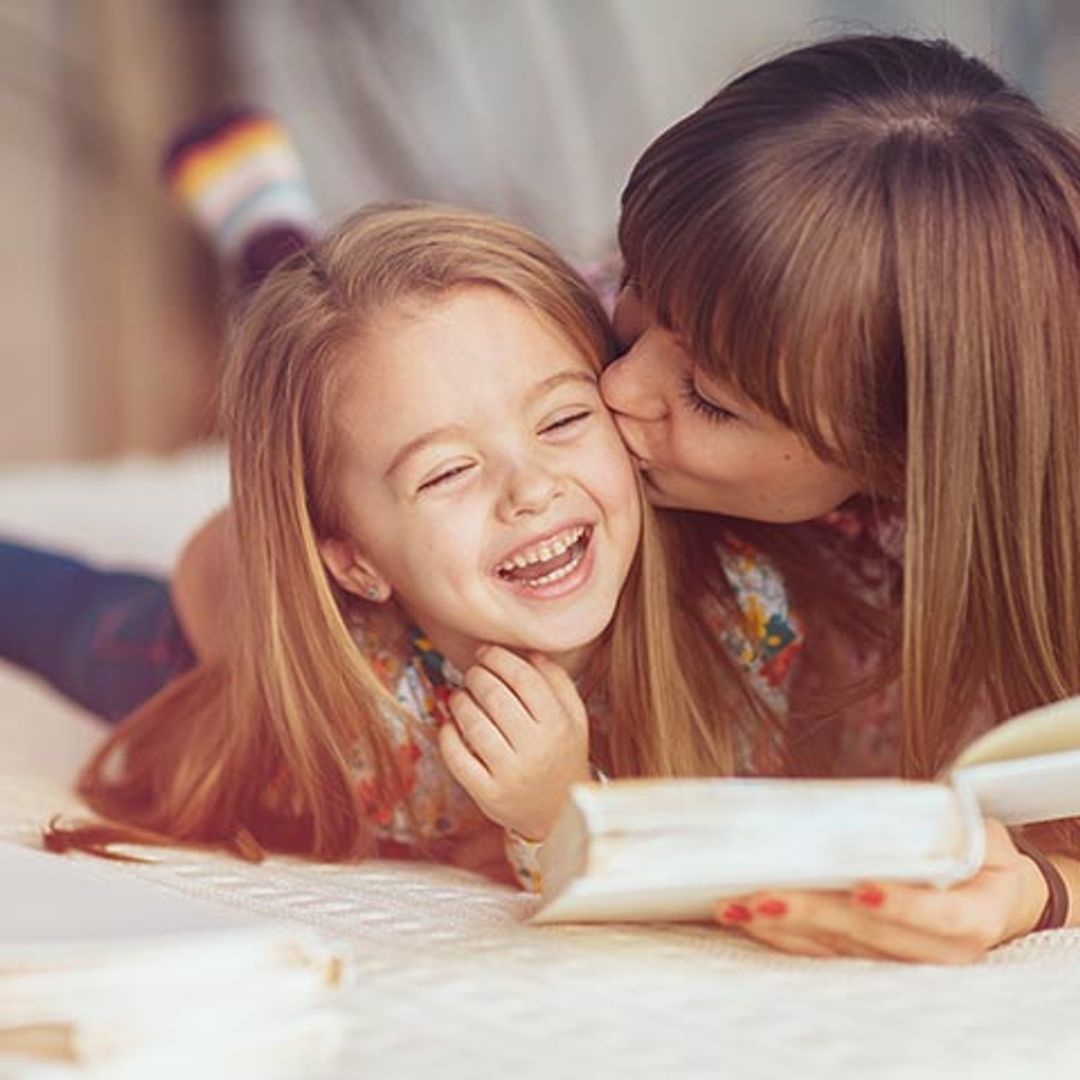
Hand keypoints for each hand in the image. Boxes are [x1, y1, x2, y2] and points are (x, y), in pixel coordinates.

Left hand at [437, 645, 589, 840]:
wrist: (559, 814)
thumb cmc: (563, 755)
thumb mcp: (574, 718)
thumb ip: (557, 680)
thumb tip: (527, 651)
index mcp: (559, 725)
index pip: (524, 678)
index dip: (499, 658)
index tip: (486, 653)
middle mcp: (536, 749)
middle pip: (495, 696)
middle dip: (477, 675)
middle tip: (473, 673)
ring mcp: (510, 774)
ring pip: (472, 723)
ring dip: (459, 700)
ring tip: (460, 695)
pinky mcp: (487, 795)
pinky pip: (456, 757)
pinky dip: (447, 734)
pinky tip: (451, 724)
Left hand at [713, 818, 1047, 962]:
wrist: (991, 889)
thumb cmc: (976, 847)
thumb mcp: (974, 828)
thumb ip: (939, 823)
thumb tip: (883, 803)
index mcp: (978, 916)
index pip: (941, 917)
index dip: (902, 906)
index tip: (862, 890)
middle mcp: (942, 952)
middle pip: (871, 937)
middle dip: (813, 915)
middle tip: (766, 895)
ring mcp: (903, 961)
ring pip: (837, 949)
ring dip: (784, 927)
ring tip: (739, 905)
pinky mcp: (869, 959)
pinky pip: (822, 951)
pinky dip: (782, 934)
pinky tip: (745, 918)